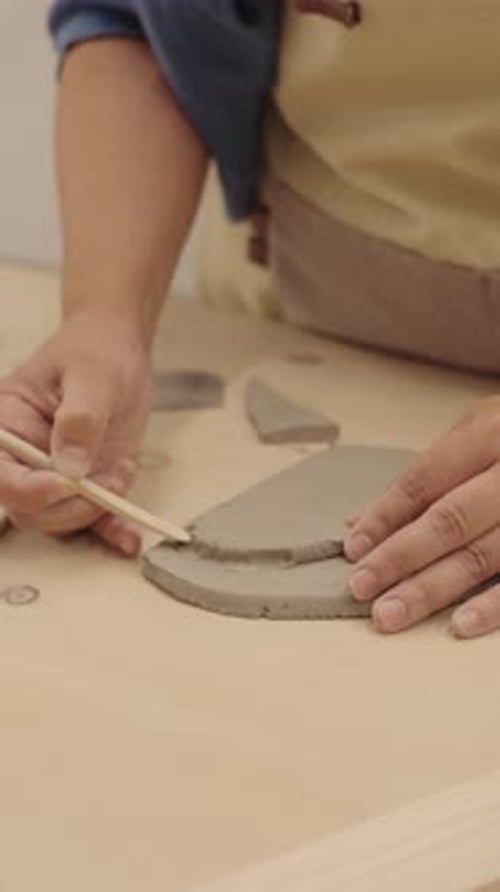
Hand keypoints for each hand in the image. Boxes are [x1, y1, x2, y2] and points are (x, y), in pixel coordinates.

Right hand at [0, 312, 150, 554]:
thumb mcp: (93, 375)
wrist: (120, 351)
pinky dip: (110, 531)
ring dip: (96, 511)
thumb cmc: (97, 352)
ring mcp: (55, 475)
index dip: (30, 488)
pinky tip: (128, 539)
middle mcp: (24, 457)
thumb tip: (70, 466)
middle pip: (28, 508)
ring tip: (123, 471)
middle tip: (110, 478)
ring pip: (59, 520)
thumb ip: (80, 418)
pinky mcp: (86, 484)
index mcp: (7, 425)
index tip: (68, 482)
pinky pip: (91, 520)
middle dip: (72, 504)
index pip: (2, 474)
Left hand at [344, 396, 499, 638]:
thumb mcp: (488, 427)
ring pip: (484, 555)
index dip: (385, 516)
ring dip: (433, 589)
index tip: (354, 547)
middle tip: (361, 587)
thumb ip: (434, 470)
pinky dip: (494, 605)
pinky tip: (460, 624)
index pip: (425, 480)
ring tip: (391, 613)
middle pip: (449, 519)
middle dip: (399, 557)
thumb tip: (367, 518)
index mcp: (493, 430)